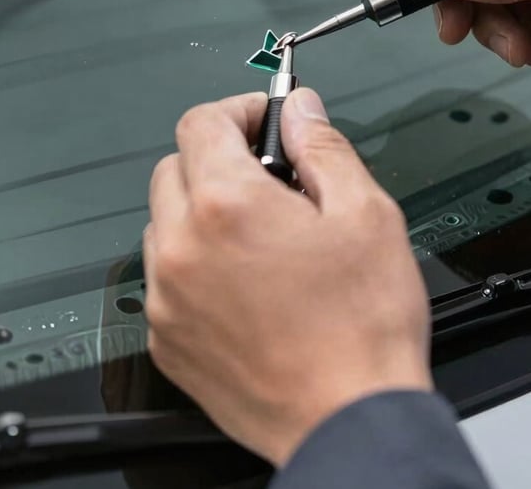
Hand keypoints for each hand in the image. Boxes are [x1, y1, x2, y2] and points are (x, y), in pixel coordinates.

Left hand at [144, 91, 431, 466]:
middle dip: (217, 157)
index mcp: (229, 206)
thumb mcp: (366, 213)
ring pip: (164, 222)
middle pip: (174, 166)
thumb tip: (301, 110)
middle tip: (269, 176)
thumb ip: (323, 147)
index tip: (263, 120)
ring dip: (202, 211)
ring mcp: (169, 299)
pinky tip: (245, 281)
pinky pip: (166, 277)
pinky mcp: (168, 340)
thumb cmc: (363, 326)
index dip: (238, 109)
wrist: (349, 420)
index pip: (201, 121)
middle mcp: (183, 248)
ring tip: (260, 234)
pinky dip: (196, 263)